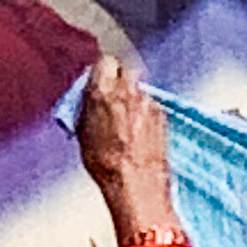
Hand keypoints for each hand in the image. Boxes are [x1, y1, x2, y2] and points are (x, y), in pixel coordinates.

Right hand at [76, 54, 177, 245]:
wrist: (138, 185)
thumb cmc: (108, 166)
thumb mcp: (83, 134)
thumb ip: (86, 107)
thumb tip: (89, 98)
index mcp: (103, 90)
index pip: (105, 61)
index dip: (103, 72)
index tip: (100, 81)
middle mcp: (128, 90)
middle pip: (126, 70)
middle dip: (120, 80)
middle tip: (113, 97)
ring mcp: (148, 101)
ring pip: (140, 88)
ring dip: (133, 97)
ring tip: (127, 121)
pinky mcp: (162, 115)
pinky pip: (151, 105)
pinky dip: (146, 113)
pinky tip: (140, 132)